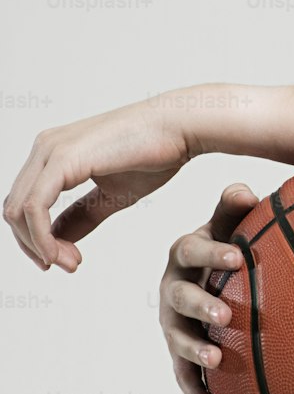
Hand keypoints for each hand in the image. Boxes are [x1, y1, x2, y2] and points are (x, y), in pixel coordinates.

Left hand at [4, 95, 192, 270]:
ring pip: (18, 211)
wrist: (178, 127)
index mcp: (54, 154)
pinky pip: (34, 207)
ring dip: (39, 246)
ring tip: (69, 263)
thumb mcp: (113, 195)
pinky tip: (62, 253)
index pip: (26, 204)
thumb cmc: (154, 153)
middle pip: (14, 209)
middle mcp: (45, 149)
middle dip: (35, 246)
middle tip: (67, 266)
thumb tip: (60, 240)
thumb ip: (83, 215)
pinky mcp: (62, 159)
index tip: (68, 261)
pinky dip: (42, 237)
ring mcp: (50, 151)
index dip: (38, 239)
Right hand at [159, 183, 259, 393]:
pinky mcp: (179, 353)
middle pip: (180, 296)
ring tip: (216, 358)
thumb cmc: (227, 250)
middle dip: (200, 304)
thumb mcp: (229, 228)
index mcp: (184, 253)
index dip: (212, 252)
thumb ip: (232, 211)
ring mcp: (173, 323)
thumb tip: (243, 188)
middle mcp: (173, 288)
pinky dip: (196, 392)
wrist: (215, 283)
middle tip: (224, 312)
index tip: (239, 257)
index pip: (191, 249)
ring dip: (194, 348)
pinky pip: (184, 376)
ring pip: (178, 337)